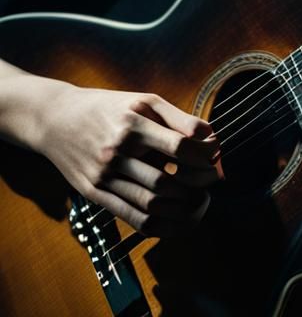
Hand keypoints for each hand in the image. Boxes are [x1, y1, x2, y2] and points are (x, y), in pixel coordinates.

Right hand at [35, 83, 221, 236]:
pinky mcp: (95, 194)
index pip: (178, 147)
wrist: (58, 120)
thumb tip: (211, 136)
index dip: (204, 156)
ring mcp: (104, 177)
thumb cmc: (109, 108)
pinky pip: (132, 219)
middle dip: (196, 186)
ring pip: (150, 206)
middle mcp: (116, 153)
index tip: (216, 157)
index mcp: (132, 124)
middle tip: (212, 184)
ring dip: (182, 209)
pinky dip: (161, 225)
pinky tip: (178, 219)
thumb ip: (178, 118)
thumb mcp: (144, 102)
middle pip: (165, 182)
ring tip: (200, 201)